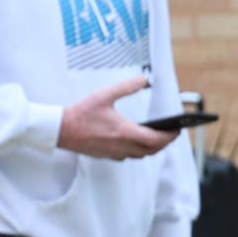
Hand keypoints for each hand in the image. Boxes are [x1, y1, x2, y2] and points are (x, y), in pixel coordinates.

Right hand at [57, 76, 178, 159]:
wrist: (60, 130)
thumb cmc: (80, 114)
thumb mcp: (104, 96)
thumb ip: (126, 87)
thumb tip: (143, 80)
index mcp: (125, 132)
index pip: (157, 140)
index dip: (170, 136)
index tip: (177, 129)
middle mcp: (122, 146)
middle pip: (152, 150)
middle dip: (164, 143)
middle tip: (171, 134)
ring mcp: (114, 153)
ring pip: (141, 156)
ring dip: (152, 149)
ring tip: (157, 138)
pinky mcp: (106, 155)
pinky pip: (128, 156)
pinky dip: (137, 151)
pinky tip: (135, 142)